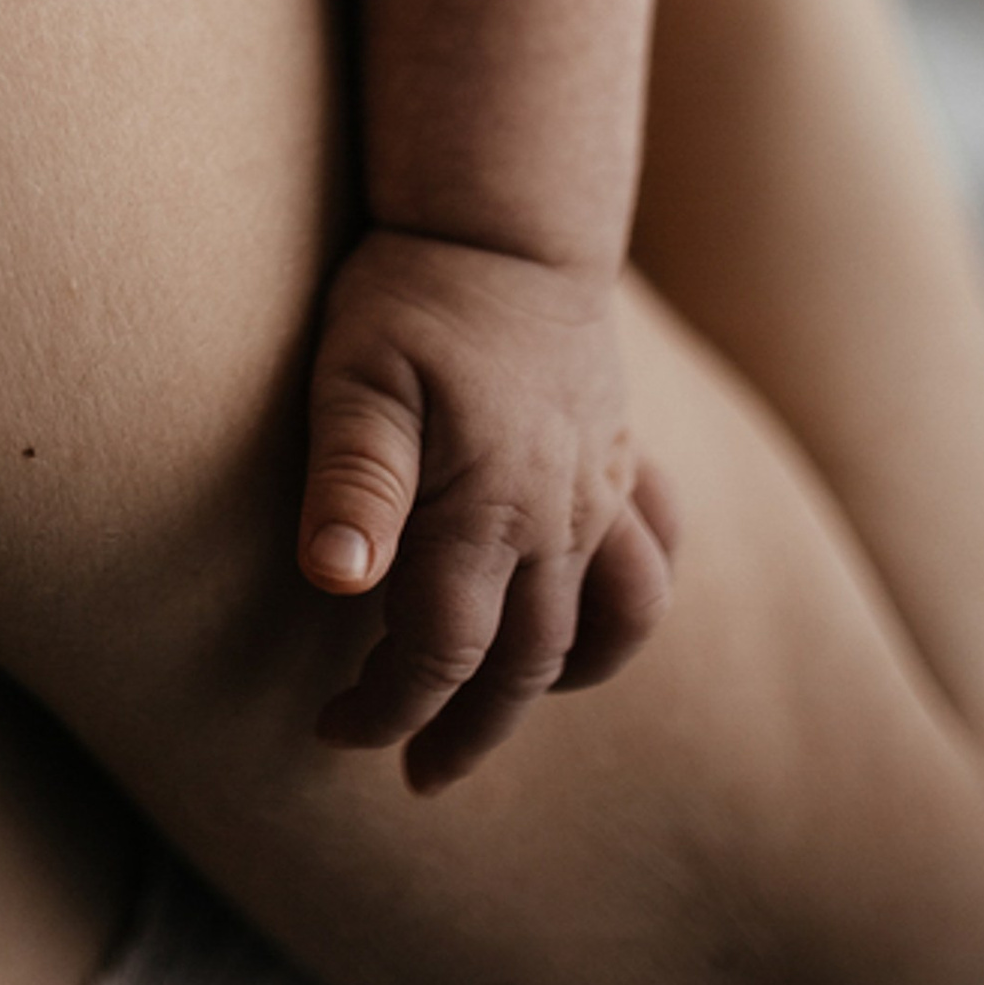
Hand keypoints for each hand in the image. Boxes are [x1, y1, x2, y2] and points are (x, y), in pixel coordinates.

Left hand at [301, 232, 675, 791]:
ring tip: (508, 707)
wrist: (507, 216)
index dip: (388, 705)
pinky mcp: (619, 457)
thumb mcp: (356, 375)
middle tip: (416, 768)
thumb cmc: (414, 294)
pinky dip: (629, 604)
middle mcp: (558, 515)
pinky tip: (590, 614)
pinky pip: (652, 556)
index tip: (334, 729)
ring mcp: (601, 488)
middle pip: (529, 661)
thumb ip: (352, 481)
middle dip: (470, 726)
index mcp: (488, 508)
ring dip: (563, 681)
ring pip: (614, 623)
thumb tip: (332, 583)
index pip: (444, 650)